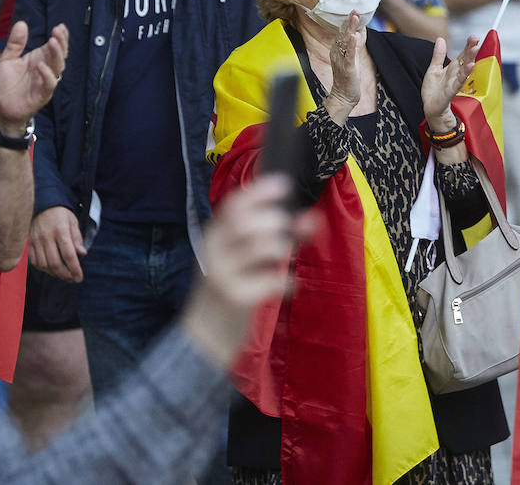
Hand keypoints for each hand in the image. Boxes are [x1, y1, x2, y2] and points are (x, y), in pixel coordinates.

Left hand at [0, 20, 69, 133]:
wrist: (1, 107)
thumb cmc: (6, 84)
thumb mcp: (8, 60)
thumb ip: (15, 43)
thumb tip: (22, 23)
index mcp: (39, 60)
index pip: (54, 47)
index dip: (60, 37)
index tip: (60, 26)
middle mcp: (45, 70)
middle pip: (58, 55)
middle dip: (60, 43)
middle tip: (58, 31)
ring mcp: (44, 82)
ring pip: (57, 68)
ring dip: (56, 55)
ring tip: (52, 42)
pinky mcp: (41, 95)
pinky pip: (48, 84)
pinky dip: (46, 75)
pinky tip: (41, 65)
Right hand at [29, 206, 85, 281]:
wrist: (42, 203)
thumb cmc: (61, 213)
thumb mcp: (73, 222)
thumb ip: (77, 238)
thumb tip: (82, 254)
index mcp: (60, 231)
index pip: (68, 254)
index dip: (74, 268)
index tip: (79, 277)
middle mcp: (46, 237)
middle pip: (55, 263)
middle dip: (65, 275)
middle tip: (73, 279)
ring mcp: (36, 241)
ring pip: (44, 265)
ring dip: (55, 274)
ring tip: (64, 276)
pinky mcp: (29, 243)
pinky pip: (35, 261)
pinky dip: (43, 269)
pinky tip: (51, 270)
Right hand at [180, 174, 319, 367]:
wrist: (206, 334)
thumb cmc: (232, 287)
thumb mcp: (247, 259)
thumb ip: (278, 237)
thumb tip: (312, 218)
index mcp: (214, 236)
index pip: (233, 205)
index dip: (259, 191)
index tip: (285, 184)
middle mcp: (214, 251)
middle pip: (245, 222)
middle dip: (274, 221)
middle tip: (288, 232)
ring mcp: (223, 275)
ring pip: (258, 248)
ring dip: (281, 248)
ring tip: (285, 258)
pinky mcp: (235, 299)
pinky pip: (269, 282)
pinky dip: (287, 281)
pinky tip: (289, 286)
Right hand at [325, 11, 363, 111]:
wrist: (343, 96)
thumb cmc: (347, 77)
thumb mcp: (350, 58)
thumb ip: (352, 46)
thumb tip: (356, 33)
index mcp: (337, 49)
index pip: (343, 32)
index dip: (348, 21)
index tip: (354, 10)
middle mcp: (337, 52)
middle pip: (343, 34)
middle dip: (349, 21)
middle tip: (355, 9)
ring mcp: (341, 60)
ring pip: (345, 42)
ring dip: (350, 29)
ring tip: (354, 17)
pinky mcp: (347, 68)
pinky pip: (349, 55)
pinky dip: (351, 46)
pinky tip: (354, 37)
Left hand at [421, 34, 480, 127]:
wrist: (430, 107)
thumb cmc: (433, 90)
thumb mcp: (434, 68)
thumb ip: (438, 55)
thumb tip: (440, 39)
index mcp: (453, 68)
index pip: (462, 54)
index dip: (468, 46)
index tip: (474, 37)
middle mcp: (456, 74)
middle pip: (465, 59)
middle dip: (471, 49)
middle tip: (476, 39)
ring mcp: (455, 82)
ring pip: (464, 69)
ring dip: (470, 59)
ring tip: (475, 49)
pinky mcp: (451, 90)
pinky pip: (459, 81)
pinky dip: (465, 74)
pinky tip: (470, 66)